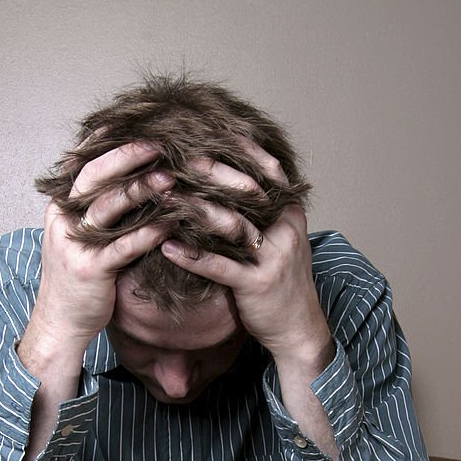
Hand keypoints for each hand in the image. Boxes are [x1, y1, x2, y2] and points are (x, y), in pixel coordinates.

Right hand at [30, 141, 173, 353]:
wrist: (61, 323)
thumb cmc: (78, 281)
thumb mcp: (80, 239)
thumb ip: (97, 212)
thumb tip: (129, 182)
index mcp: (60, 209)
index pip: (86, 166)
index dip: (112, 146)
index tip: (141, 129)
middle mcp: (64, 221)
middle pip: (96, 178)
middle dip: (129, 158)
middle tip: (160, 144)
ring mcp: (75, 245)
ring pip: (109, 208)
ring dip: (142, 191)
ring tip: (171, 179)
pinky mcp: (92, 270)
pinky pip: (123, 246)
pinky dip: (148, 233)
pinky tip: (170, 224)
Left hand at [160, 141, 330, 366]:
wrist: (298, 328)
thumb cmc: (281, 283)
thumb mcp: (280, 239)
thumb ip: (261, 211)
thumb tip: (230, 179)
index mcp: (289, 212)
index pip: (264, 170)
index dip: (234, 150)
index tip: (202, 132)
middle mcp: (284, 229)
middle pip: (245, 191)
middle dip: (208, 172)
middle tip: (174, 156)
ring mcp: (271, 257)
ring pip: (230, 225)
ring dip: (193, 209)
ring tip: (162, 198)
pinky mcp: (255, 284)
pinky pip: (218, 266)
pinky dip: (190, 255)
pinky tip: (165, 246)